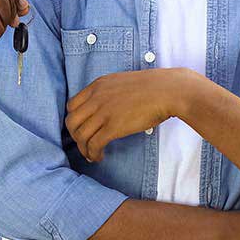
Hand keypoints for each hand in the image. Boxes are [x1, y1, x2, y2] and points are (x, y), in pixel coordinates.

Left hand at [65, 68, 203, 161]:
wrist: (168, 90)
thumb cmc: (153, 87)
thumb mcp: (123, 82)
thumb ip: (109, 93)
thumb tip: (106, 109)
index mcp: (98, 85)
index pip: (72, 105)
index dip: (74, 120)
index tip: (82, 129)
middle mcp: (96, 98)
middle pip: (72, 122)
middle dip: (75, 136)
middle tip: (84, 144)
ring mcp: (104, 112)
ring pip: (80, 135)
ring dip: (83, 148)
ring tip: (91, 154)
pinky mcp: (113, 127)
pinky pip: (94, 144)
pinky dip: (93, 154)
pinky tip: (99, 157)